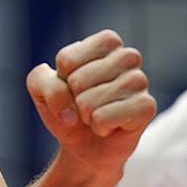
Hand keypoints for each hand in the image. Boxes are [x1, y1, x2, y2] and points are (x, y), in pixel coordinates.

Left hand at [25, 29, 155, 177]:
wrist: (85, 145)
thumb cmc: (66, 108)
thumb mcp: (39, 87)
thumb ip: (42, 80)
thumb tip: (70, 107)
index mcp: (106, 41)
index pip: (66, 59)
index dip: (61, 79)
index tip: (72, 85)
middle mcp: (127, 56)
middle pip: (77, 80)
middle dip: (74, 99)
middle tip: (86, 104)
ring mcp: (140, 80)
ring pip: (89, 101)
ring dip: (86, 115)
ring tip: (98, 114)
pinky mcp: (146, 106)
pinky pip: (104, 118)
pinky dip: (99, 127)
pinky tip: (110, 126)